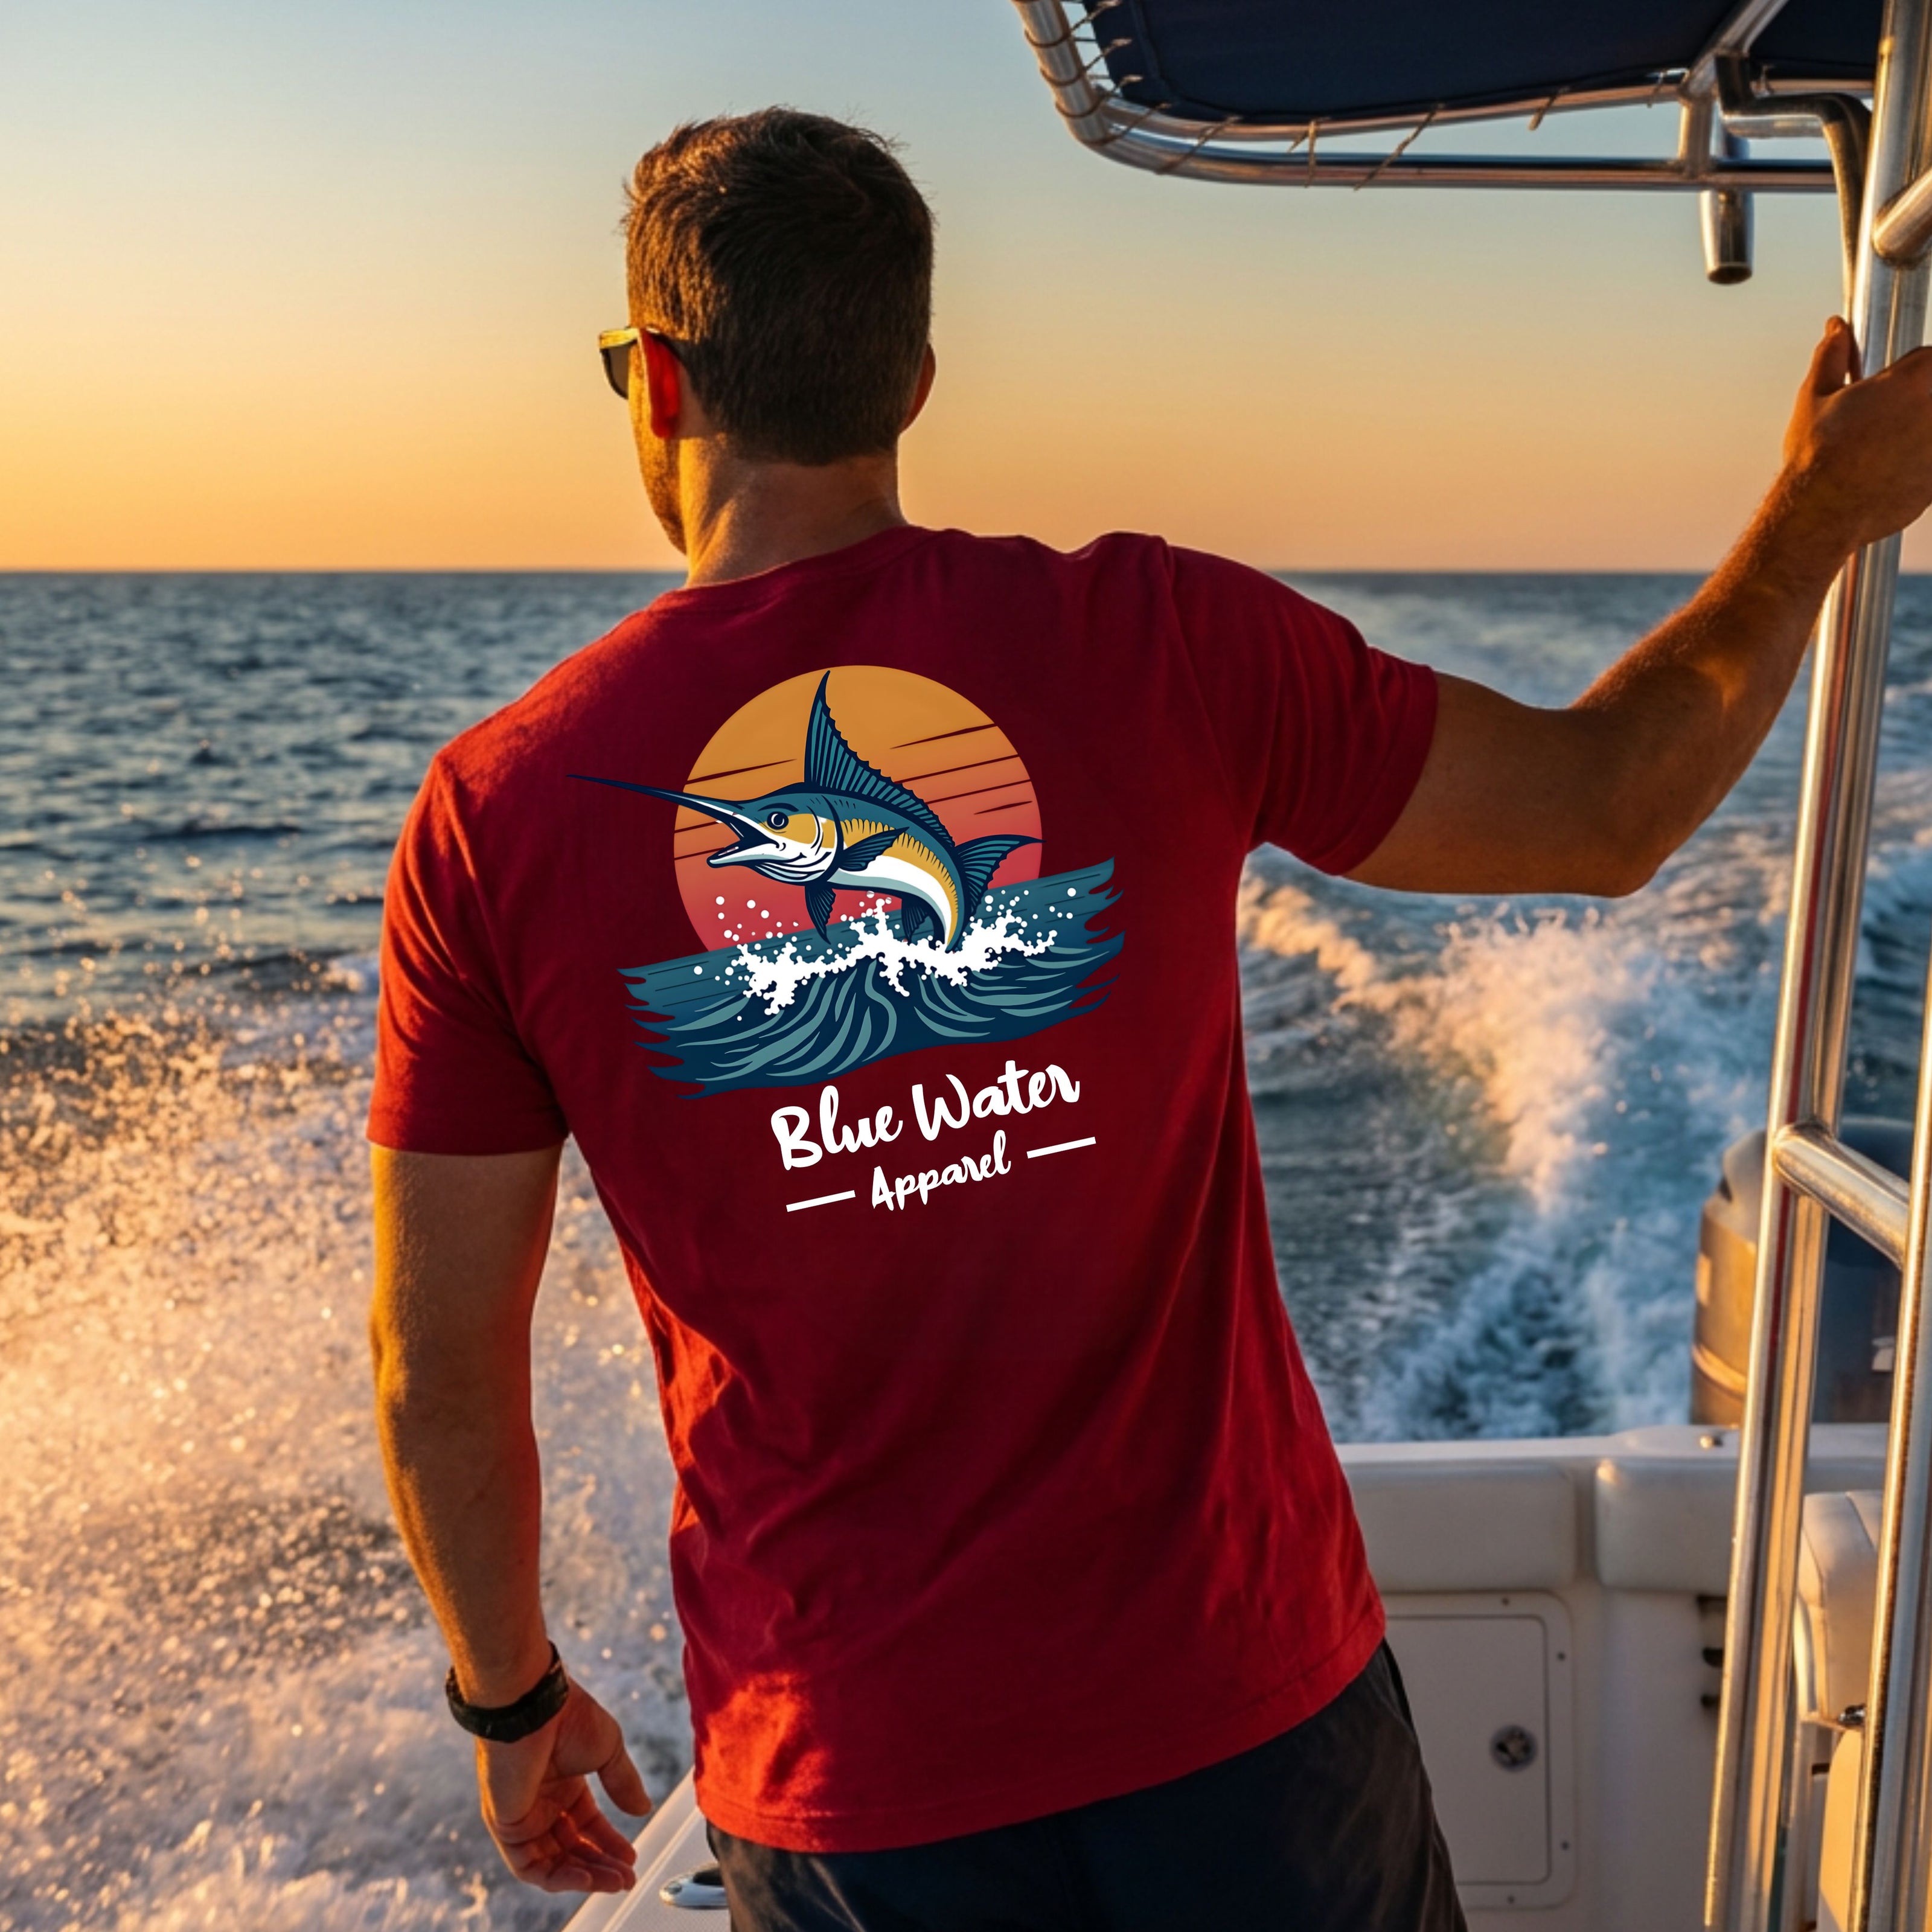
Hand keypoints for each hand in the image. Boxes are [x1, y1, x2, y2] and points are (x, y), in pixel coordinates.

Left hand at [475, 1680, 653, 1892]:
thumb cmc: (568, 1715)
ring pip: (551, 1861)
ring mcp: (522, 1814)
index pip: (586, 1824)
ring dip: (584, 1875)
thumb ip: (623, 1783)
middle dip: (601, 1865)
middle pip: (571, 1847)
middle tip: (626, 1878)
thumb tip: (643, 1809)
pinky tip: (587, 1876)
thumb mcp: (608, 1749)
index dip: (609, 1843)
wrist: (533, 1705)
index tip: (631, 1857)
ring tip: (614, 1882)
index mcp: (563, 1782)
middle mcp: (541, 1801)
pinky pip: (529, 1865)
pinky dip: (557, 1877)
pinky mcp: (505, 1825)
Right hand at [1780, 316, 1931, 556]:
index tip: (1891, 387)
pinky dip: (1918, 464)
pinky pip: (1929, 461)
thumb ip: (1831, 356)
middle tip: (1886, 420)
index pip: (1929, 357)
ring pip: (1931, 428)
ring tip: (1885, 448)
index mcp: (1914, 380)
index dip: (1909, 371)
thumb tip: (1836, 330)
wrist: (1819, 514)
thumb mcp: (1815, 397)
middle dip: (1917, 402)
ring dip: (1919, 431)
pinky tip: (1889, 472)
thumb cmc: (1816, 459)